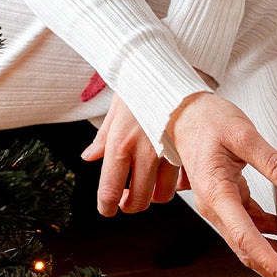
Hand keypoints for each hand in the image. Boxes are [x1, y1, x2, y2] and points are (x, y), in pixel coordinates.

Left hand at [82, 91, 181, 215]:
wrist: (166, 66)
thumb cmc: (138, 86)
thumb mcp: (114, 112)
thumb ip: (102, 139)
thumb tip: (89, 157)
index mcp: (120, 144)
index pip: (110, 191)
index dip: (107, 207)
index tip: (108, 209)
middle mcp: (144, 151)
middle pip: (139, 200)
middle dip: (131, 205)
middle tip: (128, 199)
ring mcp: (168, 151)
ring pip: (163, 194)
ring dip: (155, 195)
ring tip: (150, 184)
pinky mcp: (187, 148)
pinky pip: (183, 180)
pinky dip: (176, 183)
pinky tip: (170, 173)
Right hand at [167, 90, 276, 276]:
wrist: (182, 114)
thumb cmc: (206, 120)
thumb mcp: (243, 134)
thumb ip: (272, 162)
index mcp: (215, 191)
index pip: (243, 234)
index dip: (265, 257)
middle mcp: (213, 204)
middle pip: (243, 245)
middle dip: (269, 265)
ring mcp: (218, 203)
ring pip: (244, 238)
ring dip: (267, 250)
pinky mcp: (225, 197)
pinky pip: (246, 223)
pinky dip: (264, 231)